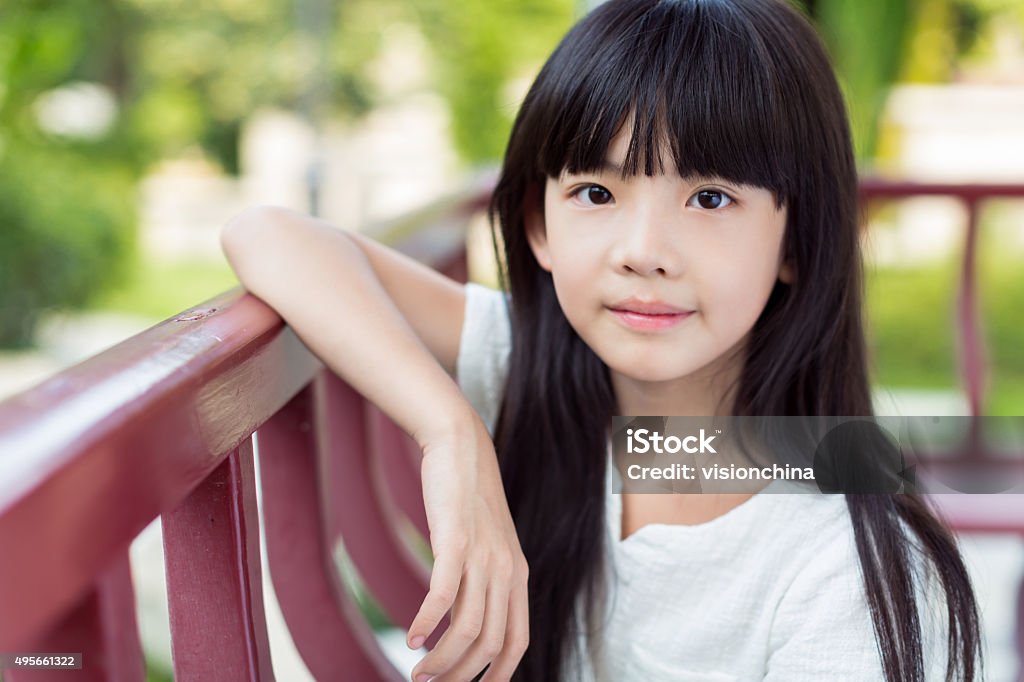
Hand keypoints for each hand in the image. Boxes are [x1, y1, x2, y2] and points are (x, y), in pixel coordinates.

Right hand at [407, 416, 529, 681]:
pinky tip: (412, 638)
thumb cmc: (467, 496)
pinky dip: (427, 624)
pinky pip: (443, 596)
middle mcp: (506, 570)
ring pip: (468, 629)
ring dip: (442, 660)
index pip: (517, 642)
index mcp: (517, 574)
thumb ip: (480, 580)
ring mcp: (483, 556)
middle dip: (460, 676)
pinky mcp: (456, 541)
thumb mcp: (484, 543)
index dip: (497, 675)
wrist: (460, 446)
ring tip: (417, 673)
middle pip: (490, 644)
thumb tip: (460, 619)